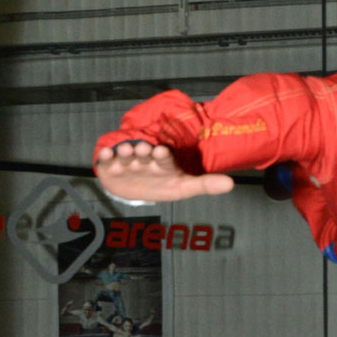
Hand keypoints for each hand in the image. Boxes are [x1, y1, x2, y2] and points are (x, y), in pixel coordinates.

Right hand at [94, 140, 234, 202]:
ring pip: (125, 155)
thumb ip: (205, 185)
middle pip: (143, 154)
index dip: (163, 155)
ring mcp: (127, 162)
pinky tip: (104, 155)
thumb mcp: (184, 188)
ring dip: (124, 152)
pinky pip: (106, 161)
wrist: (136, 188)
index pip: (164, 158)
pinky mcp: (110, 167)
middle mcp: (144, 159)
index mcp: (162, 163)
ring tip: (124, 150)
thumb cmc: (162, 185)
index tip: (162, 151)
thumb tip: (232, 184)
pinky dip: (104, 157)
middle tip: (143, 148)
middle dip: (142, 151)